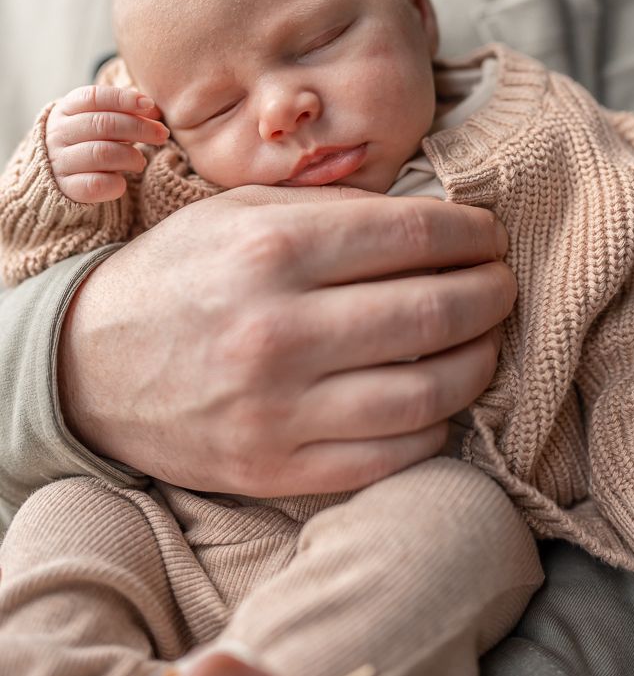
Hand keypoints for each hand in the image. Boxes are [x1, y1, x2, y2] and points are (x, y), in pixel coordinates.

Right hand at [45, 84, 168, 201]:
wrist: (55, 176)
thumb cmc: (88, 141)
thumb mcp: (99, 120)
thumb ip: (124, 112)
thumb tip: (153, 109)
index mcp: (66, 110)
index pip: (94, 97)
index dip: (123, 98)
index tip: (149, 104)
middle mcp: (59, 133)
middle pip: (103, 124)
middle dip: (139, 127)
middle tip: (162, 135)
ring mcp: (60, 161)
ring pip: (102, 153)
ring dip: (131, 156)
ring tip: (140, 162)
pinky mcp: (66, 188)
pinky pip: (95, 185)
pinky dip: (116, 183)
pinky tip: (122, 181)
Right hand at [59, 190, 515, 493]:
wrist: (90, 366)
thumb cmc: (176, 276)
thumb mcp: (237, 213)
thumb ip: (330, 208)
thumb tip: (429, 218)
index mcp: (272, 249)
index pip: (415, 236)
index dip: (473, 235)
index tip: (489, 237)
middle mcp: (280, 329)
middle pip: (434, 311)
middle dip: (492, 293)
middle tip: (502, 285)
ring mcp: (280, 409)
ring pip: (428, 391)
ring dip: (478, 362)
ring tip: (482, 341)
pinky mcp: (277, 467)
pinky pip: (393, 455)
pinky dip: (435, 424)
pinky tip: (438, 397)